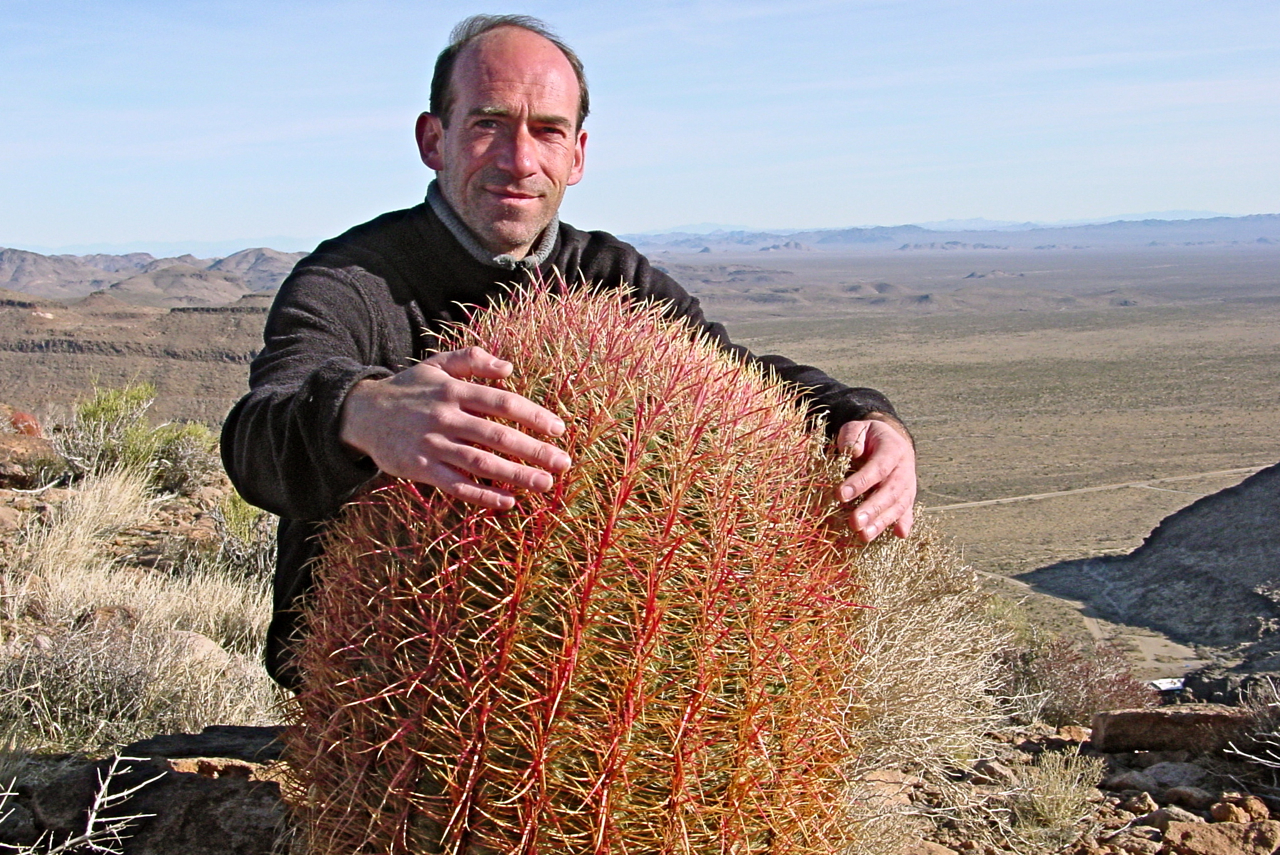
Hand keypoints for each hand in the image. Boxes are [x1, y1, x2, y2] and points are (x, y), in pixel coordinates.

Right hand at [339, 346, 569, 509]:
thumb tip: (508, 367)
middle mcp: (445, 417)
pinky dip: (483, 495)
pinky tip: (508, 501)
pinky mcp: (420, 469)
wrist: (361, 413)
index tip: (558, 428)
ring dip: (516, 475)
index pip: (502, 402)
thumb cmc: (409, 389)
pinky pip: (456, 486)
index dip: (532, 415)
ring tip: (545, 484)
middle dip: (534, 450)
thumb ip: (472, 359)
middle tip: (564, 462)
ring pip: (480, 463)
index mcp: (453, 390)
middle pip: (497, 435)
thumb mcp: (437, 364)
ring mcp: (432, 445)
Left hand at [836, 417, 916, 542]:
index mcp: (893, 449)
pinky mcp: (908, 496)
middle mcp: (904, 468)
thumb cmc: (868, 436)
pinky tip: (899, 535)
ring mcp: (909, 484)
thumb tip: (852, 451)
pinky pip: (908, 511)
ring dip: (882, 522)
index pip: (878, 467)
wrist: (891, 439)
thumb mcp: (857, 428)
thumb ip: (852, 437)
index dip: (861, 482)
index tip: (841, 494)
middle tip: (854, 522)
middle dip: (872, 509)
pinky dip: (905, 523)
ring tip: (865, 535)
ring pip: (899, 505)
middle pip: (891, 491)